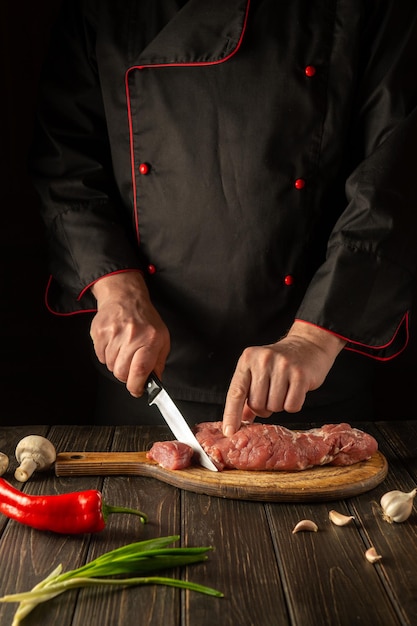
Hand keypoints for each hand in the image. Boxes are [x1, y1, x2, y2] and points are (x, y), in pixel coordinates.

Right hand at [90, 271, 169, 396]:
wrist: (125, 298)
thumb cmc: (146, 320)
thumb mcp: (162, 339)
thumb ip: (158, 363)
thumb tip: (155, 382)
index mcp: (150, 340)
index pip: (140, 371)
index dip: (136, 386)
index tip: (137, 390)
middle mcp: (131, 336)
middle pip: (121, 372)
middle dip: (126, 375)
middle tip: (130, 366)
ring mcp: (113, 334)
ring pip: (109, 366)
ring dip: (116, 363)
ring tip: (123, 349)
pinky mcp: (99, 332)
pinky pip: (99, 356)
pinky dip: (106, 355)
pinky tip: (114, 343)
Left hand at [222, 321, 345, 435]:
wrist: (308, 345)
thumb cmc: (280, 361)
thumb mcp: (258, 370)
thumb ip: (246, 394)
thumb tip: (239, 420)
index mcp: (248, 359)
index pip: (236, 392)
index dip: (231, 414)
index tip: (229, 431)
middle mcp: (263, 360)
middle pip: (256, 404)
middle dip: (263, 407)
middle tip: (272, 394)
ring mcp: (283, 366)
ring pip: (274, 407)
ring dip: (279, 405)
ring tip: (284, 390)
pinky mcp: (300, 375)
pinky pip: (292, 406)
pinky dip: (293, 405)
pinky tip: (295, 391)